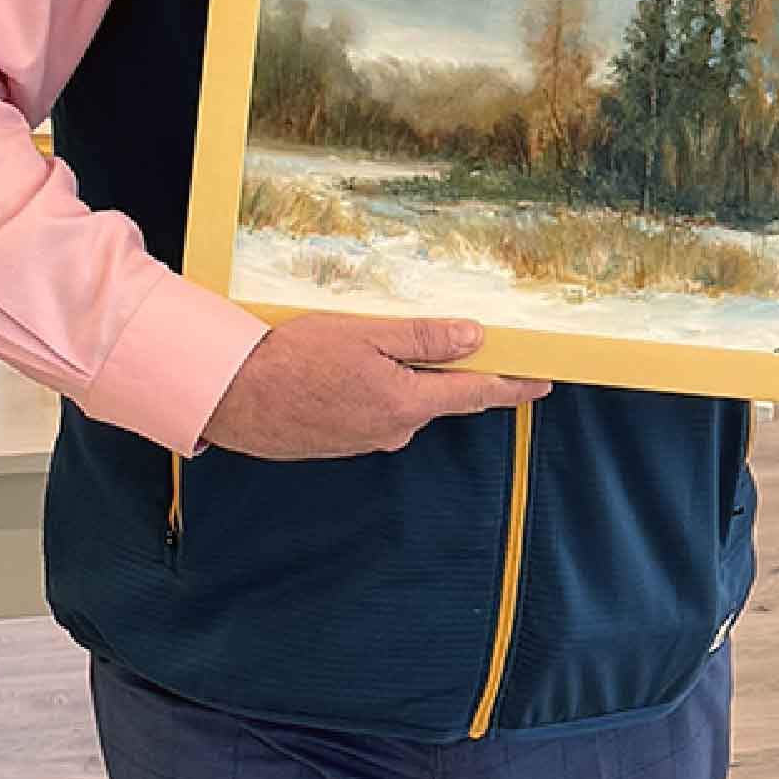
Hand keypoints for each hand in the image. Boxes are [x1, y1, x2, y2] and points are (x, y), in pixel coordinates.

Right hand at [200, 314, 549, 461]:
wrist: (235, 396)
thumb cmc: (296, 358)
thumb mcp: (367, 335)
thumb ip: (424, 339)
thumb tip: (475, 339)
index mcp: (406, 402)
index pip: (476, 394)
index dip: (513, 386)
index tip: (543, 382)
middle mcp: (393, 430)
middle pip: (439, 397)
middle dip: (450, 373)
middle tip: (463, 342)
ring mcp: (365, 441)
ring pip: (403, 403)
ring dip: (403, 379)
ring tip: (380, 345)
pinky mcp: (341, 444)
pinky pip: (373, 413)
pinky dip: (374, 391)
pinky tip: (350, 370)